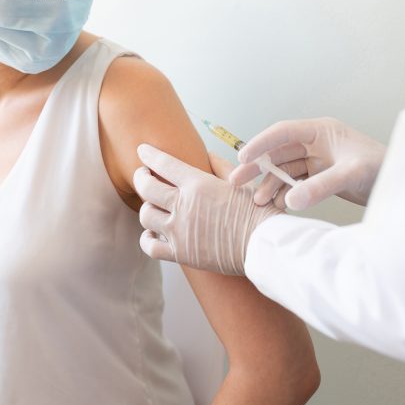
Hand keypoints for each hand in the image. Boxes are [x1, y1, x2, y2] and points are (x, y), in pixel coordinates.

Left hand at [134, 144, 281, 275]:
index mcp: (198, 184)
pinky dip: (147, 237)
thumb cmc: (256, 212)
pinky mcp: (180, 253)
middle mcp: (184, 205)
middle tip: (143, 176)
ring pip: (145, 214)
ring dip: (147, 207)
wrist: (263, 244)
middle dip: (141, 178)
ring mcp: (179, 230)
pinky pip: (149, 245)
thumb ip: (219, 165)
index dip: (149, 155)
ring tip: (153, 205)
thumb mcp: (238, 182)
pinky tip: (153, 232)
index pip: (163, 163)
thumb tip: (206, 153)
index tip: (142, 151)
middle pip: (146, 187)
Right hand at [229, 117, 385, 210]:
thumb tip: (289, 201)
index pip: (283, 132)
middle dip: (258, 167)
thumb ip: (320, 187)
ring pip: (285, 170)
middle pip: (278, 152)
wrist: (403, 185)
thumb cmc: (383, 169)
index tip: (242, 158)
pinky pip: (296, 183)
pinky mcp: (321, 177)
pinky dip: (284, 194)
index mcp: (321, 130)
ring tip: (257, 203)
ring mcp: (318, 160)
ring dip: (270, 185)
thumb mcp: (351, 174)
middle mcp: (316, 143)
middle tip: (236, 182)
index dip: (261, 144)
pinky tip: (276, 206)